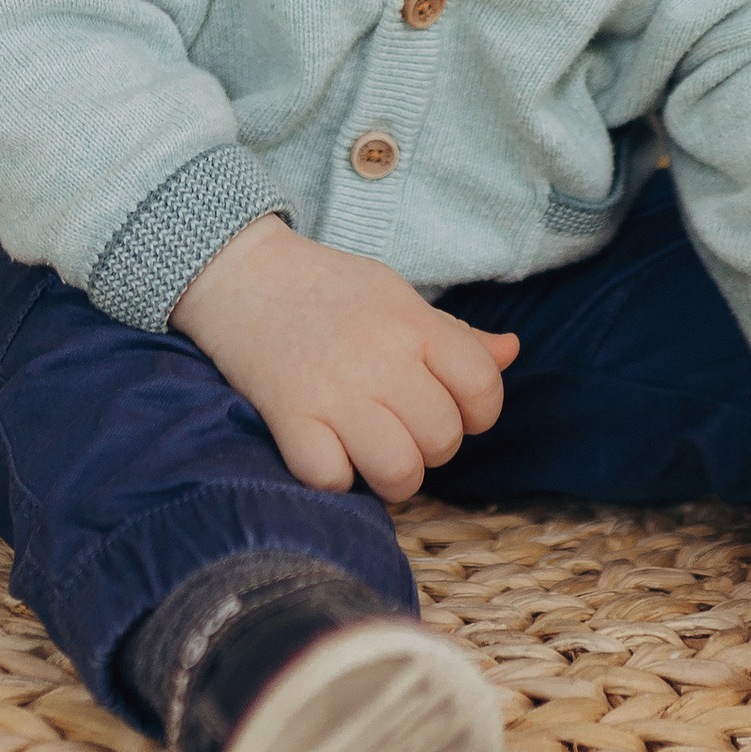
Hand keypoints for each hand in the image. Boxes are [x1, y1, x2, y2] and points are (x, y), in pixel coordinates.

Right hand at [171, 215, 513, 505]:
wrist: (239, 272)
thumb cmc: (327, 288)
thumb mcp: (397, 297)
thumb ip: (454, 335)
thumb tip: (511, 352)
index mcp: (412, 323)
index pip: (483, 385)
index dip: (480, 411)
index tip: (455, 410)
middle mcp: (379, 358)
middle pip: (442, 438)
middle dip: (433, 449)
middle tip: (405, 430)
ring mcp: (332, 391)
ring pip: (397, 471)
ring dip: (393, 476)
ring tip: (375, 454)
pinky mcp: (287, 417)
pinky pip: (331, 479)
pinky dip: (334, 479)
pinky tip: (329, 453)